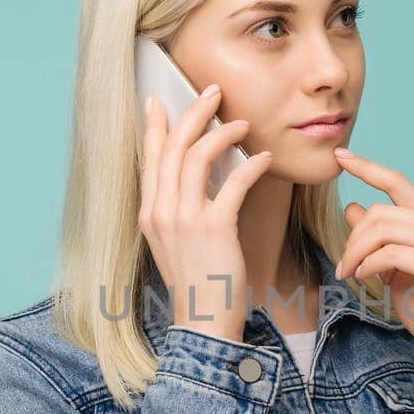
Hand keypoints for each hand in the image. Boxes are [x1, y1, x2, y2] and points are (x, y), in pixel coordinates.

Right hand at [139, 84, 274, 340]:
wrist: (203, 322)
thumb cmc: (197, 283)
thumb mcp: (173, 243)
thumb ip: (176, 210)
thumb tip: (191, 178)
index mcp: (149, 212)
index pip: (149, 158)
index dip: (154, 126)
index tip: (159, 101)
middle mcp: (161, 211)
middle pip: (173, 146)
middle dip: (194, 113)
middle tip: (213, 92)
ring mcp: (185, 219)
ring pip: (198, 156)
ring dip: (224, 132)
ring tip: (244, 124)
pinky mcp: (214, 228)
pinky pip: (233, 182)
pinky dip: (251, 164)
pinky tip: (265, 159)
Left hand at [330, 147, 413, 371]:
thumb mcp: (392, 267)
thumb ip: (376, 238)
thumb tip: (353, 206)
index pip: (398, 182)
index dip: (368, 167)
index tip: (340, 156)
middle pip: (381, 211)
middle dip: (353, 238)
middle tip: (343, 267)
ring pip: (382, 229)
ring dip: (356, 252)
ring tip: (351, 274)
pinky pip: (390, 253)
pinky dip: (369, 265)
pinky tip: (364, 278)